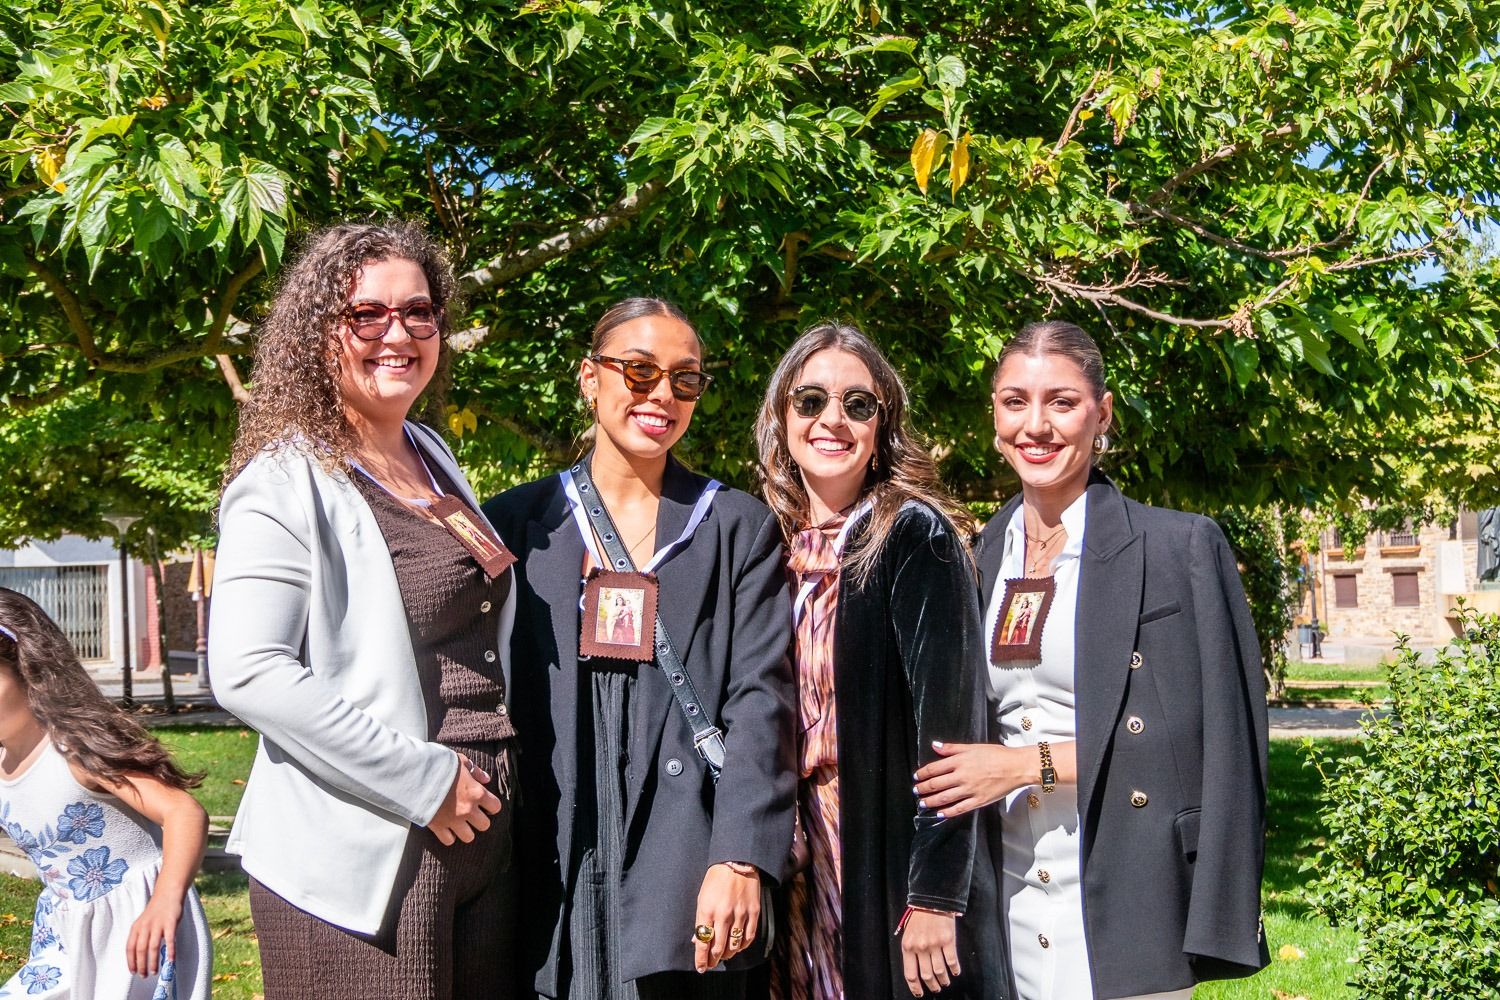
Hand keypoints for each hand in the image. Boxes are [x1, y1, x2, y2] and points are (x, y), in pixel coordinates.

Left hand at [126, 894, 179, 976]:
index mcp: (136, 927)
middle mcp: (145, 927)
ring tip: (154, 971)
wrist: (167, 893)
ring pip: (153, 947)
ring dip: (153, 961)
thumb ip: (141, 936)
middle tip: (144, 975)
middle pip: (140, 950)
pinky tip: (171, 960)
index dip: (130, 961)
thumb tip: (140, 955)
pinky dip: (170, 951)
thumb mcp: (143, 922)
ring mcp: (158, 924)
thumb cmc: (155, 910)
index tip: (133, 972)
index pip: (130, 948)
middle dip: (141, 965)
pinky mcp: (170, 922)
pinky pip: (169, 939)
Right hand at [426, 753, 501, 845]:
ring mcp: (453, 820)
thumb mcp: (460, 760)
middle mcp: (468, 809)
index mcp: (476, 792)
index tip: (486, 804)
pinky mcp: (438, 826)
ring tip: (460, 823)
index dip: (492, 806)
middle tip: (473, 814)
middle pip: (484, 825)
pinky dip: (448, 836)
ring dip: (466, 830)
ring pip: (469, 837)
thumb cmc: (439, 765)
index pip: (495, 807)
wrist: (416, 775)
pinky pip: (449, 840)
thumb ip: (475, 770)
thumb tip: (486, 779)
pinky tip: (447, 828)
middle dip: (480, 820)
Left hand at [692, 863, 760, 971]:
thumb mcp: (702, 898)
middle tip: (711, 964)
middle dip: (714, 960)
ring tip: (724, 956)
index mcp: (707, 910)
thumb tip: (697, 940)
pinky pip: (748, 937)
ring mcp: (740, 914)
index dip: (701, 958)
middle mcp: (723, 914)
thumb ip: (700, 920)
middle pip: (718, 947)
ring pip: (734, 945)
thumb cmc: (716, 880)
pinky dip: (742, 946)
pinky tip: (737, 946)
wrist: (737, 862)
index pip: (702, 942)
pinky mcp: (754, 912)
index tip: (701, 967)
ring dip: (728, 955)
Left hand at [900, 909, 959, 996]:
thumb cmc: (919, 918)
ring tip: (945, 982)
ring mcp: (934, 944)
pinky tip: (955, 972)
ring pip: (940, 971)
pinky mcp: (948, 940)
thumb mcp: (908, 934)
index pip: (910, 973)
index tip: (920, 993)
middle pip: (927, 975)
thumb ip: (911, 951)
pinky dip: (954, 969)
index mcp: (908, 947)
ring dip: (944, 980)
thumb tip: (916, 970)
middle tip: (936, 988)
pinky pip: (952, 961)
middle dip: (932, 985)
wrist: (931, 901)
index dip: (915, 987)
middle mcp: (921, 947)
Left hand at [913, 741, 1034, 818]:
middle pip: (936, 784)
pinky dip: (948, 812)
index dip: (922, 774)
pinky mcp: (978, 801)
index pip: (934, 768)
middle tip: (916, 791)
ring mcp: (970, 790)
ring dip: (930, 801)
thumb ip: (952, 748)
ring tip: (922, 804)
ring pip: (944, 798)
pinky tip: (940, 814)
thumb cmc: (996, 755)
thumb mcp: (973, 747)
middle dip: (923, 789)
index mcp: (960, 761)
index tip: (916, 777)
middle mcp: (962, 776)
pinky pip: (959, 809)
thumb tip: (935, 745)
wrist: (1016, 767)